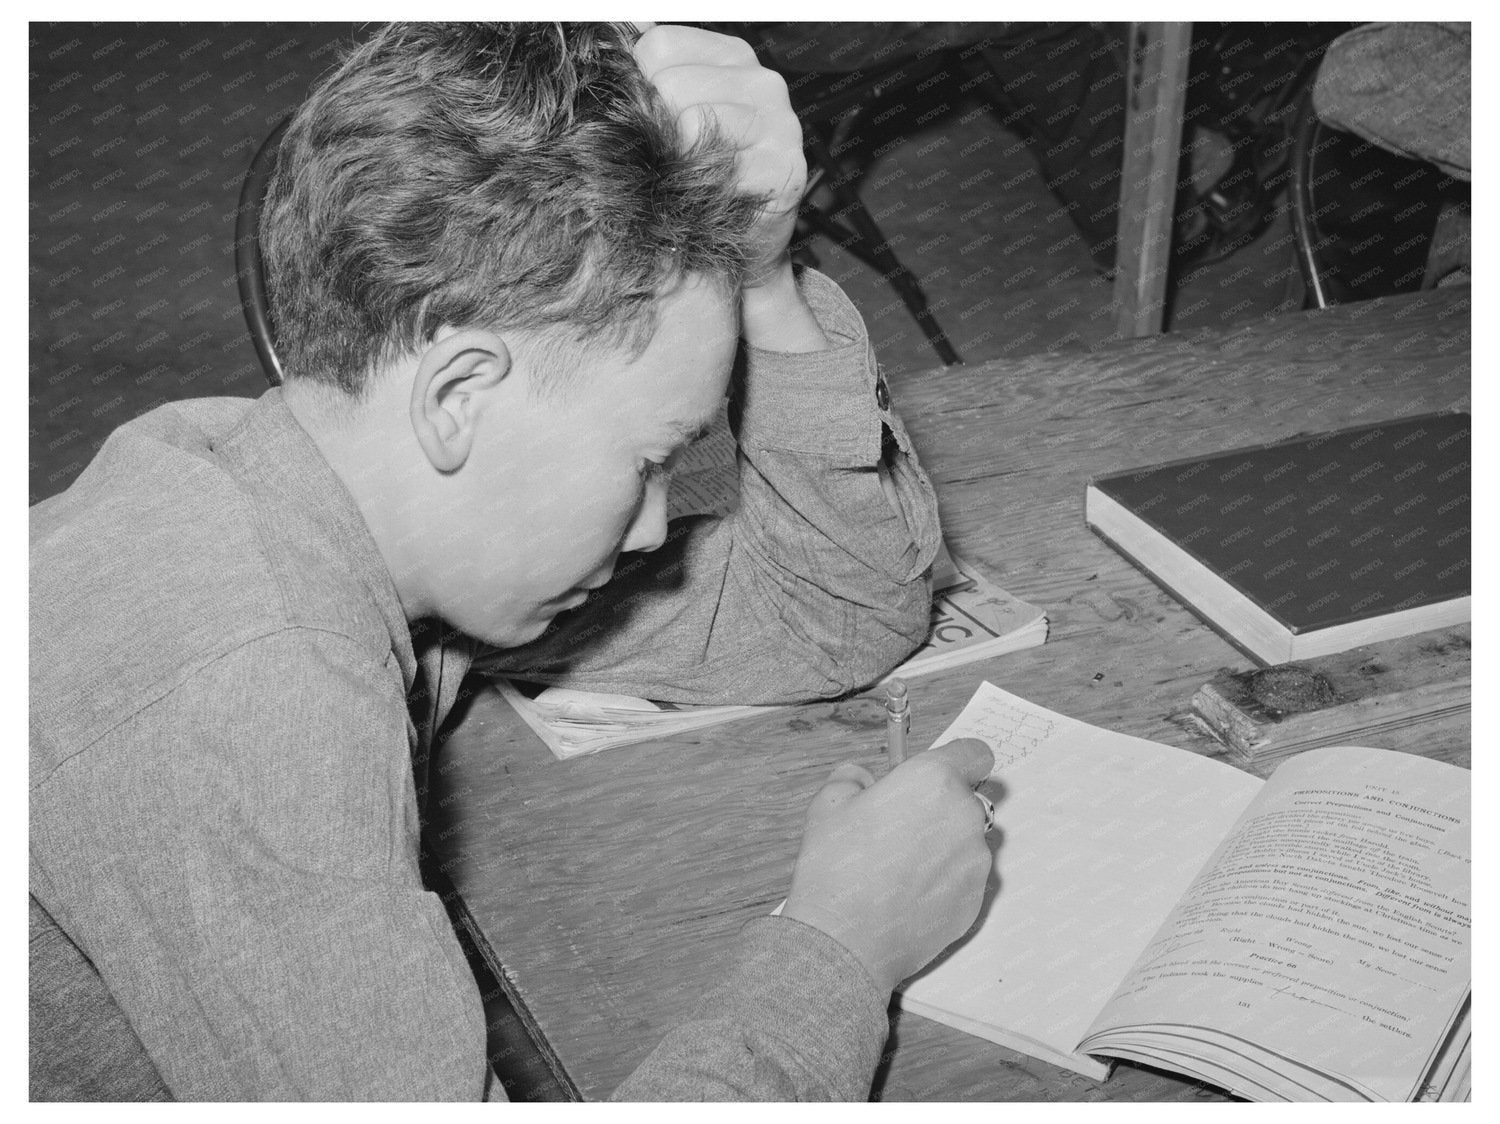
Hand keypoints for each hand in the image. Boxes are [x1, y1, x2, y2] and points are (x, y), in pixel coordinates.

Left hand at [634, 24, 805, 287]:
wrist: (736, 254)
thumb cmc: (699, 181)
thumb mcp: (674, 114)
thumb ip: (654, 69)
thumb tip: (631, 24)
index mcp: (735, 59)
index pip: (659, 45)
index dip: (643, 86)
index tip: (656, 120)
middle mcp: (764, 85)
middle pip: (671, 82)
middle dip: (659, 126)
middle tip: (675, 160)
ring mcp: (780, 125)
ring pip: (689, 121)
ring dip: (677, 161)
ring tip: (690, 181)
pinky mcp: (783, 169)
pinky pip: (714, 165)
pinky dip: (698, 189)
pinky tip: (708, 199)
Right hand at [781, 738, 995, 993]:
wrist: (846, 940)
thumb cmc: (837, 869)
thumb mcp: (829, 804)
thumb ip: (853, 778)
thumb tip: (863, 780)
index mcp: (934, 781)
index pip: (974, 753)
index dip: (956, 761)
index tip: (936, 774)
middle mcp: (965, 816)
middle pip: (969, 799)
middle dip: (942, 807)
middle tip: (901, 826)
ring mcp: (975, 862)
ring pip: (969, 840)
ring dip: (946, 844)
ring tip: (901, 867)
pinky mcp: (976, 900)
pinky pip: (966, 878)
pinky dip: (945, 880)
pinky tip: (908, 894)